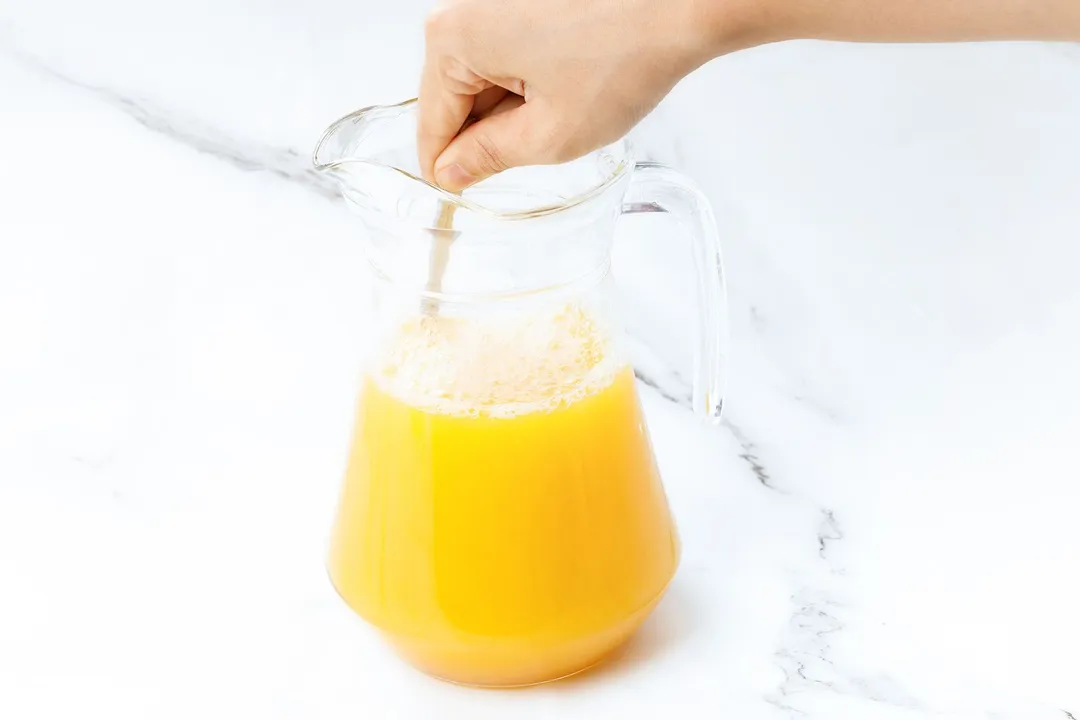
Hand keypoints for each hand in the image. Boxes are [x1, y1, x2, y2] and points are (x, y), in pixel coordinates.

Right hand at [417, 0, 761, 190]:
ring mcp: (491, 3)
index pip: (430, 127)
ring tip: (567, 106)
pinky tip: (569, 85)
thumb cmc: (623, 57)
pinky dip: (529, 83)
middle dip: (490, 135)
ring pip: (481, 82)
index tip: (466, 200)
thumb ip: (489, 158)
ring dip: (514, 110)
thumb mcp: (550, 135)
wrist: (680, 5)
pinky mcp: (519, 2)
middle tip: (545, 144)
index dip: (451, 172)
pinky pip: (505, 56)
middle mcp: (462, 11)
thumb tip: (453, 173)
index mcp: (452, 41)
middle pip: (452, 102)